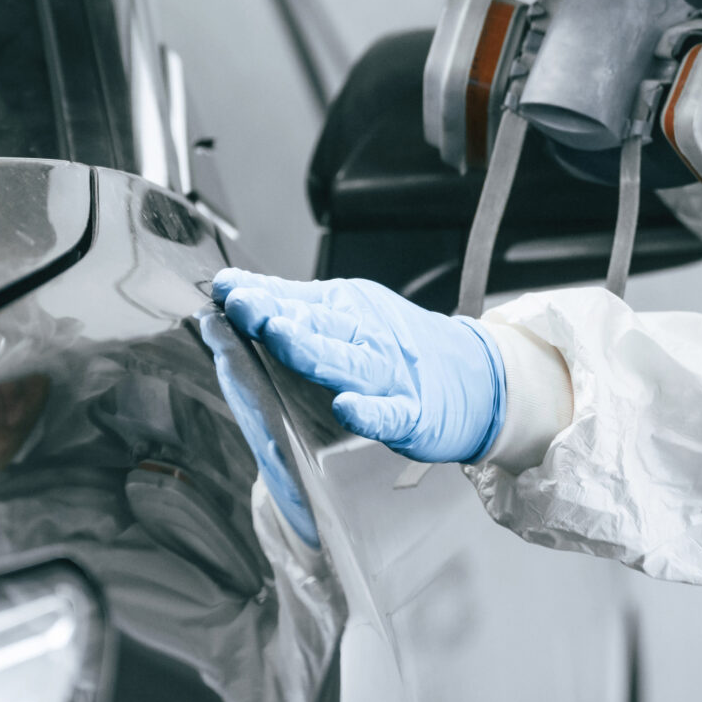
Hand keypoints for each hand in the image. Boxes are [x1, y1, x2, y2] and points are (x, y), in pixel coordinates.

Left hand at [211, 270, 505, 463]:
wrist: (478, 378)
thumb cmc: (398, 349)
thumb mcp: (347, 314)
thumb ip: (292, 305)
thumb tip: (233, 288)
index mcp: (347, 310)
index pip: (296, 298)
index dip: (259, 293)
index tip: (223, 287)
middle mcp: (366, 336)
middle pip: (318, 324)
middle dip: (277, 314)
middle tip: (241, 305)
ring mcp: (390, 375)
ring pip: (347, 362)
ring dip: (312, 350)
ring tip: (280, 337)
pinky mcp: (414, 413)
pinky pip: (391, 413)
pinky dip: (370, 411)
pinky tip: (347, 408)